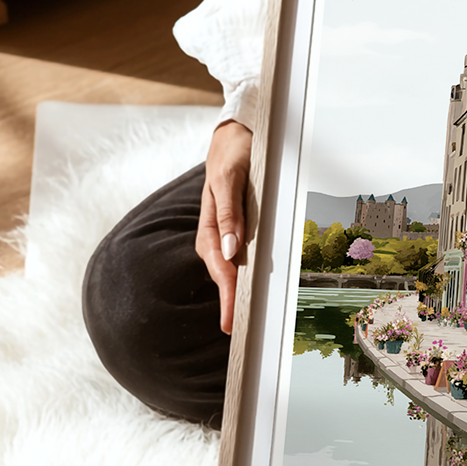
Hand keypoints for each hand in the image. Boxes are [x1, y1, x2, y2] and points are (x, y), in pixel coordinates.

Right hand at [196, 121, 252, 334]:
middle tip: (239, 332)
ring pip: (233, 269)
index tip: (230, 321)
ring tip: (244, 320)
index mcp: (212, 224)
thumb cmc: (233, 151)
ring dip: (238, 293)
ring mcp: (230, 232)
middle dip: (231, 303)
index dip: (226, 295)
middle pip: (225, 274)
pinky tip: (254, 290)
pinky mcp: (241, 229)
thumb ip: (228, 211)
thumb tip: (230, 250)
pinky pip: (244, 257)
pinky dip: (247, 275)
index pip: (220, 267)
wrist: (238, 133)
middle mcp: (219, 233)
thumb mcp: (230, 176)